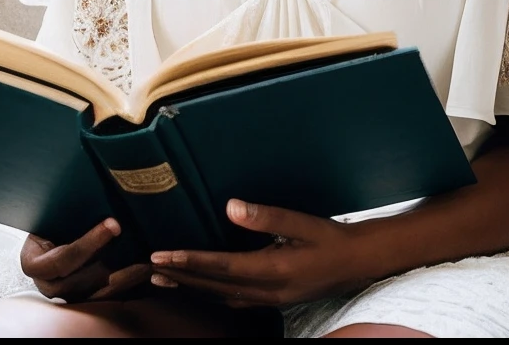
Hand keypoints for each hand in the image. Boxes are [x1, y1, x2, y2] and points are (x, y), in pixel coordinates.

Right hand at [20, 218, 150, 301]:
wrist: (49, 243)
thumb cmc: (50, 225)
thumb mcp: (50, 219)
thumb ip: (67, 214)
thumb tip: (92, 191)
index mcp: (33, 264)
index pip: (63, 258)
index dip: (90, 242)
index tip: (114, 224)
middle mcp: (48, 286)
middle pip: (83, 279)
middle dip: (113, 262)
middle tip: (141, 247)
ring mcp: (66, 298)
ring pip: (99, 294)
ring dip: (126, 278)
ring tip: (149, 263)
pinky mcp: (84, 302)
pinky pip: (108, 299)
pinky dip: (128, 287)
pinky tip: (145, 274)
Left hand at [147, 199, 370, 306]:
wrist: (359, 263)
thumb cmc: (332, 239)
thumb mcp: (303, 223)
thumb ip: (267, 217)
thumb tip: (231, 207)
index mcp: (274, 269)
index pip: (221, 267)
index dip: (190, 262)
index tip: (162, 256)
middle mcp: (268, 290)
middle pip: (214, 286)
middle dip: (180, 278)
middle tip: (148, 268)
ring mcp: (271, 299)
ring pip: (221, 296)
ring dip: (191, 288)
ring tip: (162, 279)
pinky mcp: (274, 300)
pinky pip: (234, 300)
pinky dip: (211, 294)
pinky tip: (199, 289)